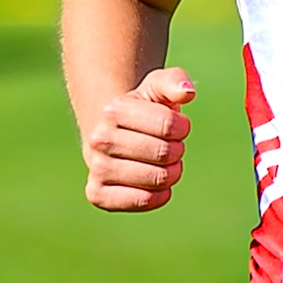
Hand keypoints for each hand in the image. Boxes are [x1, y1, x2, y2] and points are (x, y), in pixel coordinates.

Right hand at [83, 67, 194, 211]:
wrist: (115, 136)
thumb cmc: (145, 110)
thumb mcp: (158, 87)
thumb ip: (175, 81)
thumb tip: (187, 93)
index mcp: (113, 110)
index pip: (169, 124)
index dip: (182, 127)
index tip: (177, 127)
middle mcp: (98, 139)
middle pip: (164, 153)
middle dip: (177, 150)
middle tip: (170, 147)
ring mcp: (96, 168)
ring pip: (157, 178)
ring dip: (171, 173)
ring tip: (164, 164)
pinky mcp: (97, 194)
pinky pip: (142, 201)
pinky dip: (159, 196)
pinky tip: (158, 186)